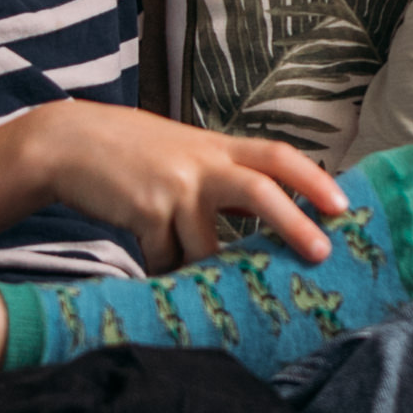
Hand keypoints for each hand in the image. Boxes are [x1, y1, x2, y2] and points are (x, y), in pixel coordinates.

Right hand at [28, 105, 352, 263]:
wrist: (69, 143)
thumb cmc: (134, 155)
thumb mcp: (187, 155)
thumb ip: (226, 180)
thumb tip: (273, 216)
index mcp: (219, 148)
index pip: (278, 156)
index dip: (314, 179)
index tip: (343, 205)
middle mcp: (202, 163)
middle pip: (260, 190)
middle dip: (294, 223)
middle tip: (321, 253)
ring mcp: (173, 185)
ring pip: (205, 246)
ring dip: (198, 267)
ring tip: (186, 270)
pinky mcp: (144, 208)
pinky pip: (165, 257)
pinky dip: (161, 267)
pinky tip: (149, 256)